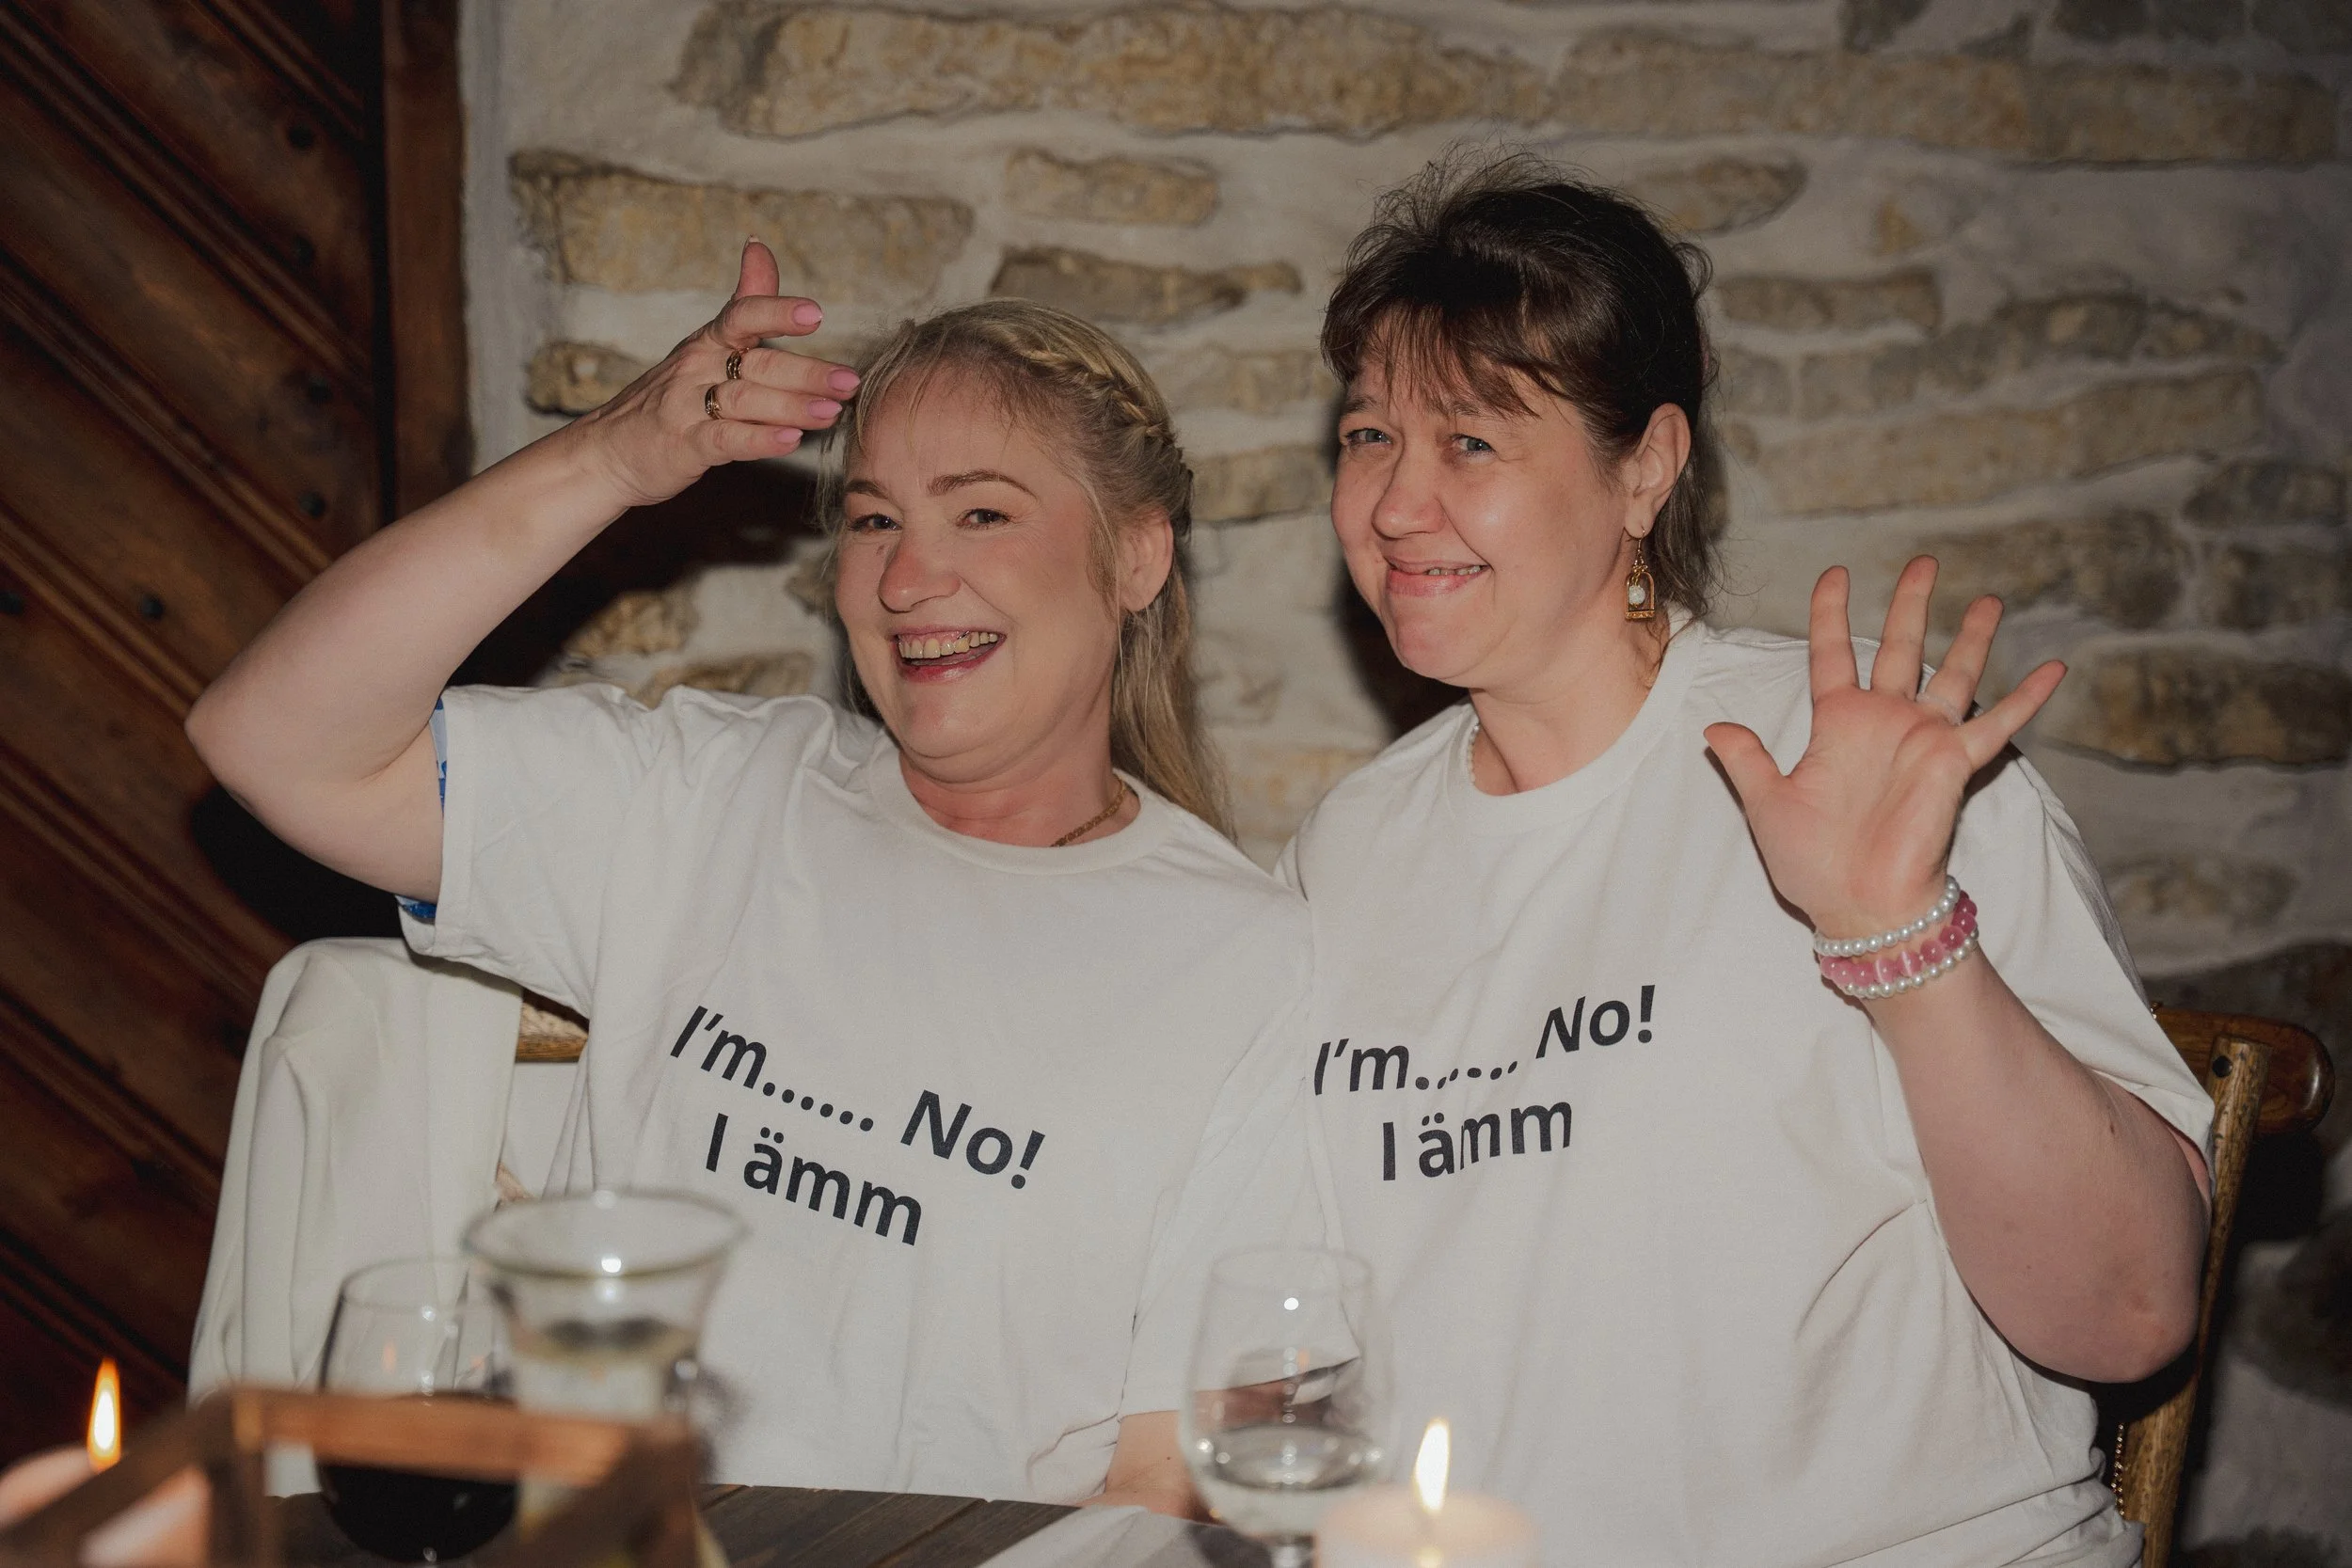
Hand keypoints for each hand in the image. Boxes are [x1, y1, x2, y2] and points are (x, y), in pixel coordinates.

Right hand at [565, 239, 859, 509]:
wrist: (609, 449)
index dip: (776, 312)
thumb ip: (744, 301)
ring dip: (792, 407)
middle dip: (806, 372)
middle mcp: (698, 368)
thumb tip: (759, 245)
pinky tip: (790, 442)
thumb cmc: (671, 396)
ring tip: (832, 413)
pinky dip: (758, 441)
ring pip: (747, 402)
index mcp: (708, 342)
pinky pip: (724, 441)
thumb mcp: (705, 344)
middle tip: (849, 380)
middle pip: (758, 365)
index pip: (742, 316)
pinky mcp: (683, 446)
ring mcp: (688, 407)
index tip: (815, 314)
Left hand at [1703, 557, 2065, 939]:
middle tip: (1924, 563)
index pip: (1832, 653)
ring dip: (1972, 638)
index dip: (1831, 612)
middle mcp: (1884, 723)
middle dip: (1911, 605)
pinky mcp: (1954, 764)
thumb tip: (1712, 728)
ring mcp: (1923, 740)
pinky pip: (1996, 725)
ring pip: (1953, 674)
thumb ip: (1746, 760)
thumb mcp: (1767, 803)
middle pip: (1899, 647)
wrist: (1857, 907)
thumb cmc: (1811, 863)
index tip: (1837, 573)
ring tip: (1990, 600)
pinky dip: (2026, 699)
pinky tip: (2054, 669)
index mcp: (1837, 724)